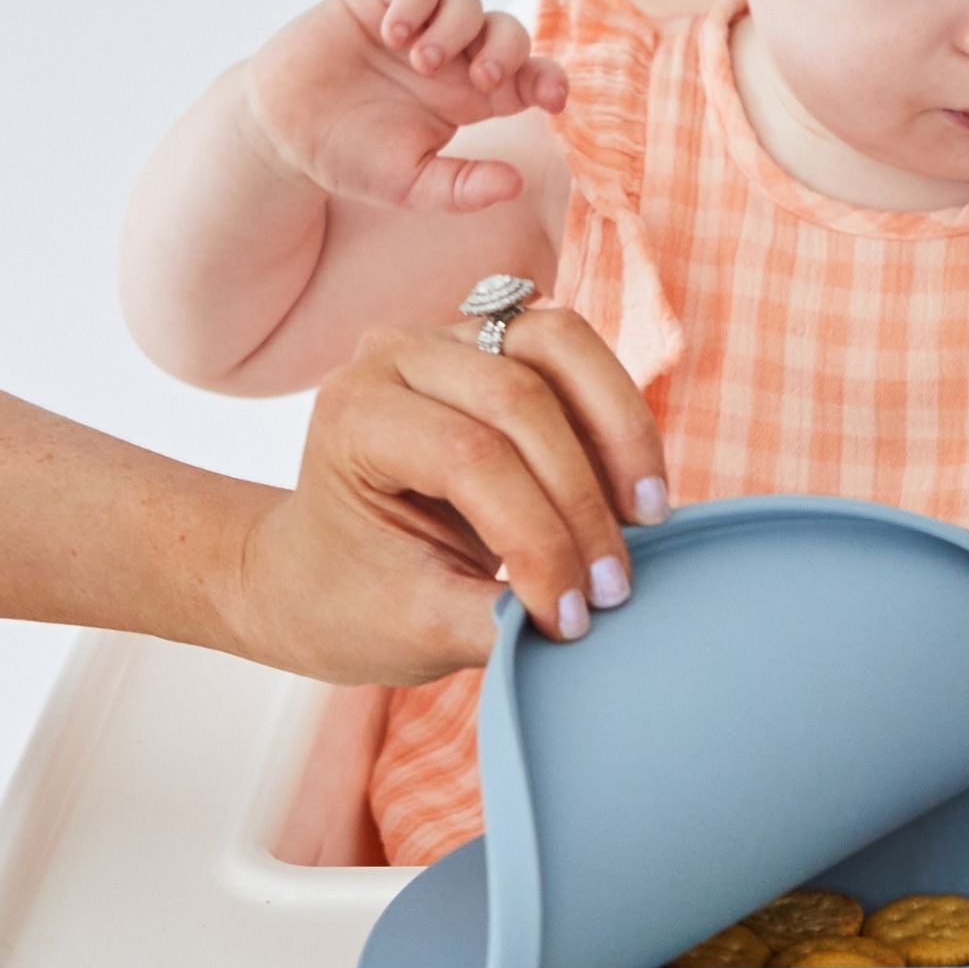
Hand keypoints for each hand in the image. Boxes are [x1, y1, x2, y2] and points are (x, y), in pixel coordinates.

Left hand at [229, 307, 669, 683]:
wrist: (321, 572)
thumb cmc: (354, 601)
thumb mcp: (416, 627)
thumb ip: (497, 623)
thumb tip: (588, 624)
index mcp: (354, 414)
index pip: (468, 458)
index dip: (537, 537)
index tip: (569, 618)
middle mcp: (399, 356)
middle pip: (522, 398)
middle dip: (582, 500)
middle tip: (613, 587)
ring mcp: (455, 340)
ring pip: (564, 347)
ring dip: (621, 436)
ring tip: (647, 519)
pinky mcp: (504, 346)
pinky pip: (583, 360)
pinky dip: (619, 423)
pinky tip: (632, 495)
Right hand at [243, 0, 570, 212]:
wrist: (284, 134)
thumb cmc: (352, 158)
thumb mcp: (412, 185)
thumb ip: (463, 188)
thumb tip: (516, 184)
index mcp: (472, 96)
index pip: (528, 76)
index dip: (548, 80)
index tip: (553, 98)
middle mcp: (454, 56)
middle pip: (508, 32)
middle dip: (506, 51)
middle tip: (480, 82)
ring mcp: (419, 25)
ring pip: (467, 2)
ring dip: (456, 29)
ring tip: (421, 62)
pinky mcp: (379, 0)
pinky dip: (416, 0)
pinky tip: (395, 34)